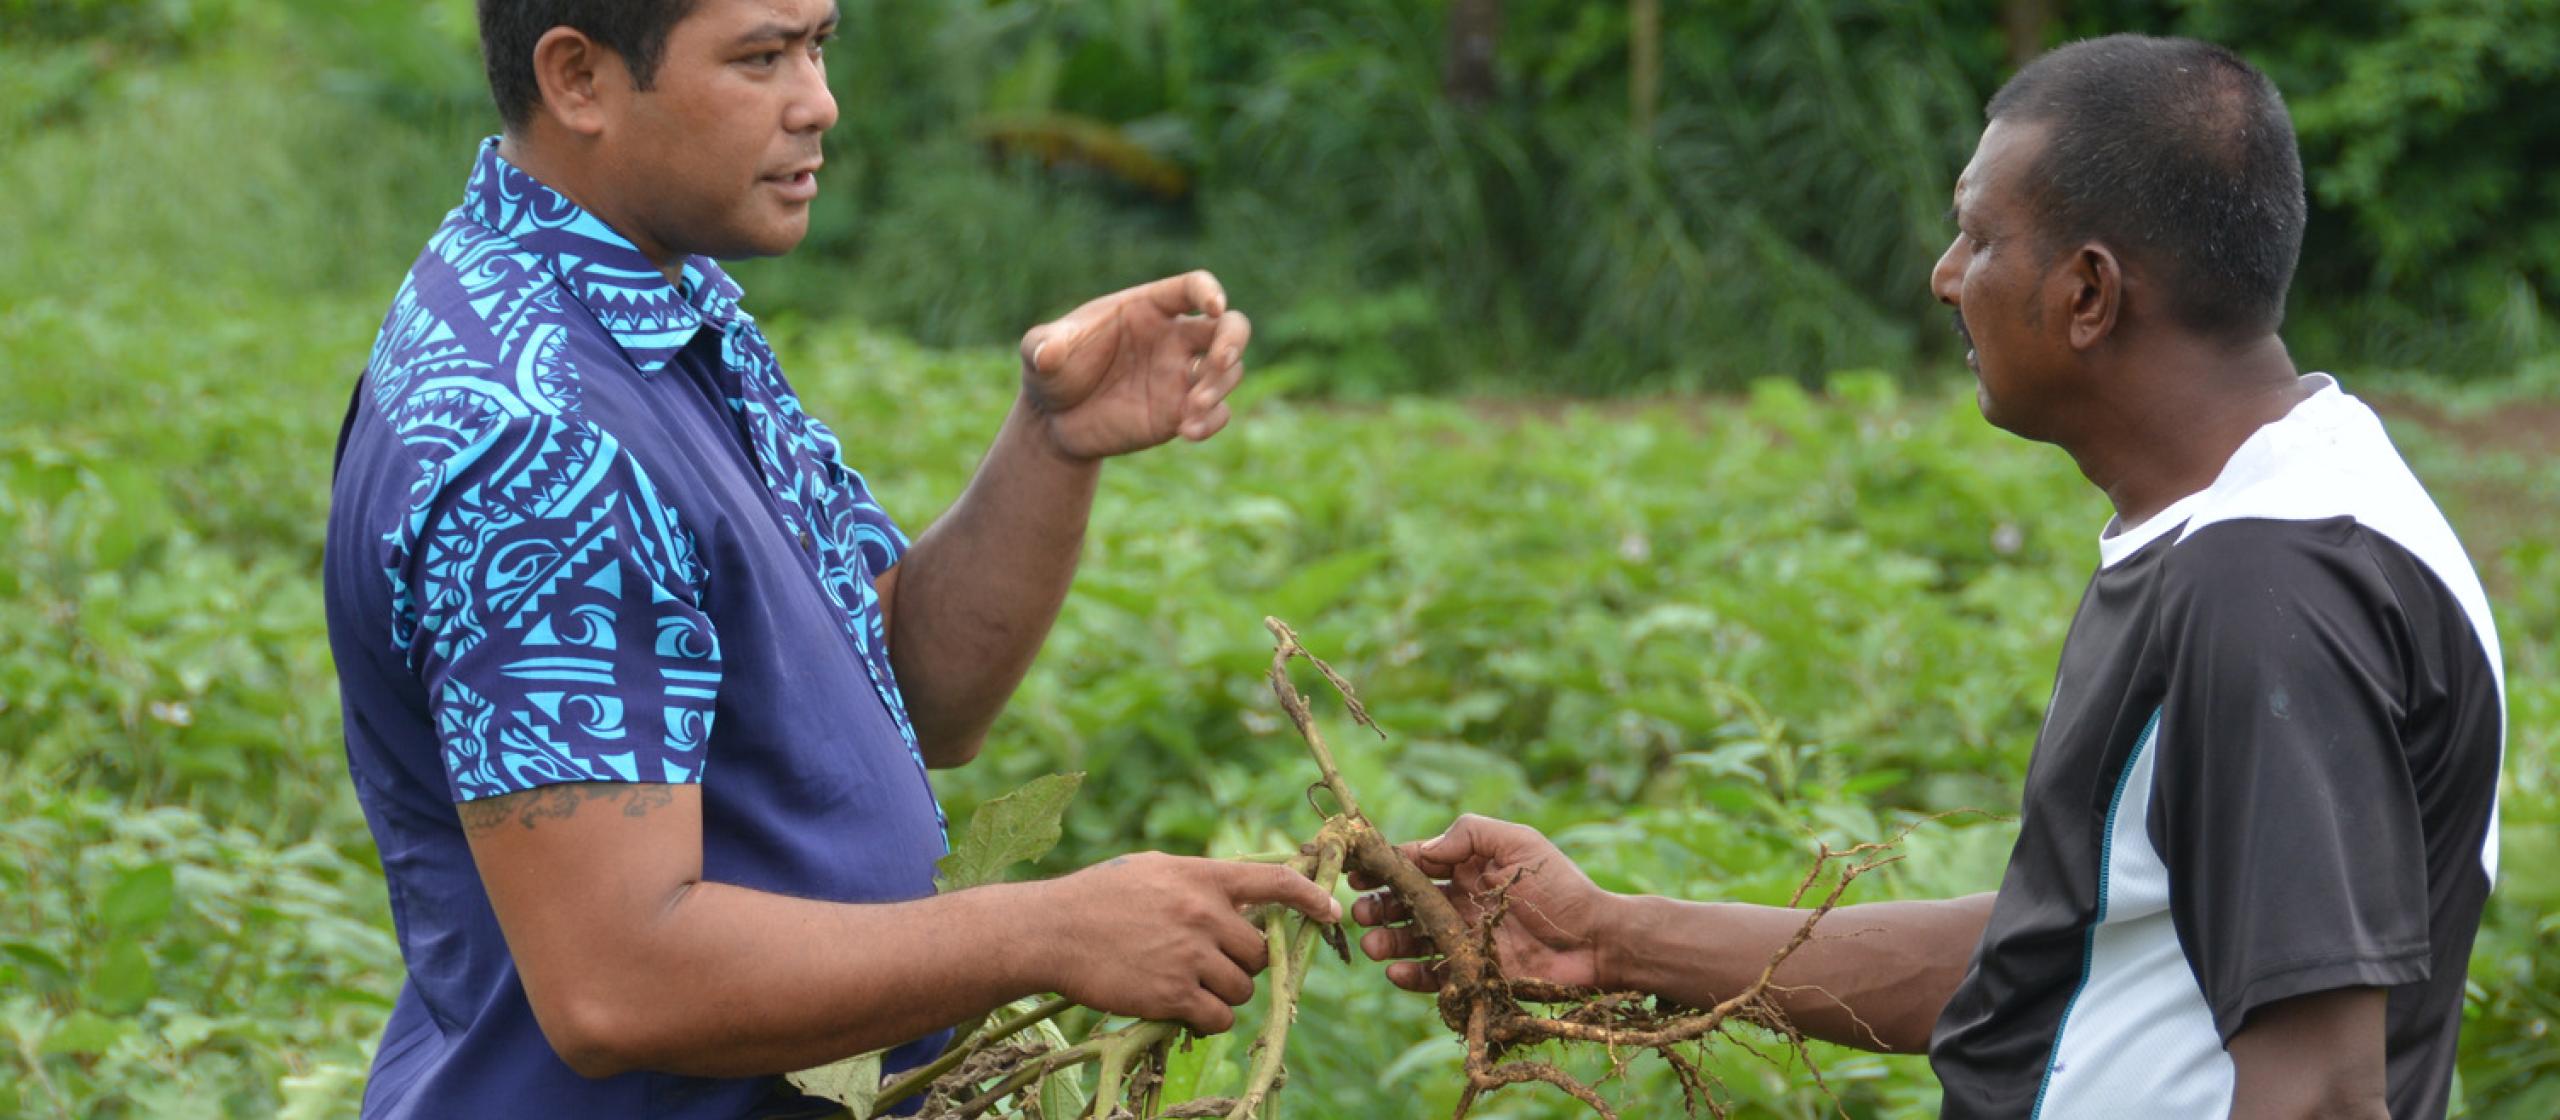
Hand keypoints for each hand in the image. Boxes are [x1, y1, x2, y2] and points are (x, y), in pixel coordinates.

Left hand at [1018, 270, 1251, 459]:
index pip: (1192, 288)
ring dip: (1220, 386)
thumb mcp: (1038, 352)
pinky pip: (1217, 413)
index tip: (1212, 306)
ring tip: (1190, 409)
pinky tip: (1188, 432)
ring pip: (1229, 370)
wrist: (1054, 421)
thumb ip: (1043, 345)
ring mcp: (1181, 376)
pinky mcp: (1181, 413)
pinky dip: (1212, 421)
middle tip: (1219, 361)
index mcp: (1148, 308)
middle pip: (1230, 325)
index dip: (1209, 291)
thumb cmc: (1053, 371)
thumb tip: (1048, 352)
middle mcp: (1173, 338)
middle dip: (1234, 339)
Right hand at [1032, 852, 1337, 1033]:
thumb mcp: (1154, 870)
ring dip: (1224, 994)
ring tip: (1188, 986)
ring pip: (1244, 988)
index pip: (1275, 882)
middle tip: (1211, 965)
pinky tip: (1182, 1010)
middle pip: (1260, 951)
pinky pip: (1219, 1018)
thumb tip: (1246, 893)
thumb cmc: (1098, 897)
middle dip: (1243, 963)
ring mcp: (1191, 955)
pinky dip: (1208, 1020)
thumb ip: (1200, 880)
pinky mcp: (1173, 994)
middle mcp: (1204, 914)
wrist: (1051, 931)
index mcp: (1202, 877)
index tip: (1331, 911)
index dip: (1311, 898)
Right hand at [1350, 814, 1614, 993]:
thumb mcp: (1518, 843)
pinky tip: (1396, 970)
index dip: (1383, 866)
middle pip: (1405, 903)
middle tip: (1360, 910)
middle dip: (1378, 905)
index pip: (1414, 864)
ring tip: (1372, 942)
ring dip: (1387, 940)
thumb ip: (1468, 836)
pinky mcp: (1472, 974)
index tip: (1355, 870)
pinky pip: (1432, 976)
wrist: (1596, 941)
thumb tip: (1421, 850)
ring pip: (1412, 940)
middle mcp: (1459, 902)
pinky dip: (1411, 974)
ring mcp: (1464, 939)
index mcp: (1466, 868)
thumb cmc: (1560, 887)